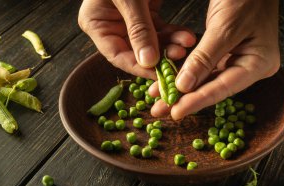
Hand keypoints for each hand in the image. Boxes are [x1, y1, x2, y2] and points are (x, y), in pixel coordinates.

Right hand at [78, 0, 195, 79]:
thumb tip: (148, 62)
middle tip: (179, 56)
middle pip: (136, 51)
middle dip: (160, 55)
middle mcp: (111, 25)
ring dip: (171, 44)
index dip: (137, 66)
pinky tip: (186, 35)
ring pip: (152, 43)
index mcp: (96, 22)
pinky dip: (174, 33)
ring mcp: (129, 21)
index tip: (158, 73)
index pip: (117, 54)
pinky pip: (160, 30)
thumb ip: (139, 29)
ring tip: (187, 42)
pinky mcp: (146, 14)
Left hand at [149, 0, 279, 119]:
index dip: (198, 101)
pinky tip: (167, 80)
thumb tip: (183, 87)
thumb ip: (204, 59)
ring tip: (158, 98)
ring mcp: (237, 58)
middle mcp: (249, 65)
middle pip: (214, 87)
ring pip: (206, 78)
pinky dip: (185, 71)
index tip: (176, 112)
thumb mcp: (225, 27)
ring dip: (182, 87)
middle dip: (186, 98)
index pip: (224, 87)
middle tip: (160, 110)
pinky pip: (203, 66)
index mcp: (258, 62)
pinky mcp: (225, 51)